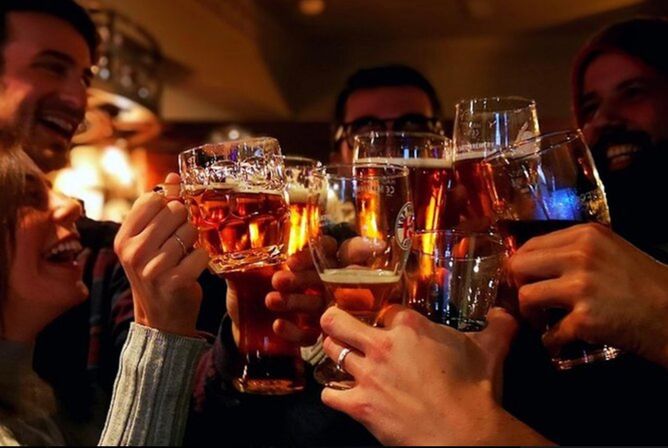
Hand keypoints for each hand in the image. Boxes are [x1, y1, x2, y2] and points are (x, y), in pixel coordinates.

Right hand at [115, 173, 208, 336]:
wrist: (161, 317)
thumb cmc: (157, 272)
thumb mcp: (149, 239)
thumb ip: (159, 207)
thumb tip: (173, 175)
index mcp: (123, 237)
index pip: (153, 199)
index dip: (171, 203)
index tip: (173, 217)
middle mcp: (132, 251)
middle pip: (174, 211)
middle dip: (184, 222)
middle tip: (181, 239)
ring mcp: (151, 268)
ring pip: (189, 231)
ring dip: (194, 241)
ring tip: (185, 255)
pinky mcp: (173, 281)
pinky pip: (200, 253)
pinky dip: (202, 258)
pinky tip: (193, 267)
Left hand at [226, 247, 327, 347]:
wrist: (242, 326)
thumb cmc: (248, 293)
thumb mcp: (242, 277)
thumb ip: (240, 267)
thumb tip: (229, 257)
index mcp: (303, 262)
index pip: (323, 249)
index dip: (312, 253)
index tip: (291, 260)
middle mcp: (315, 283)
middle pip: (322, 277)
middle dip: (301, 278)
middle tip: (277, 280)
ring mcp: (315, 309)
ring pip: (317, 304)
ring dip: (296, 301)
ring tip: (270, 300)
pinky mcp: (310, 333)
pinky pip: (310, 334)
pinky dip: (294, 331)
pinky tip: (277, 325)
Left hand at [319, 306, 546, 444]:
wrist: (465, 434)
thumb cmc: (476, 390)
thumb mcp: (490, 351)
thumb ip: (497, 327)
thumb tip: (504, 313)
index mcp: (409, 326)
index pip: (385, 310)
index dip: (386, 318)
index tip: (387, 324)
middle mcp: (382, 345)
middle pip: (338, 321)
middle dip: (334, 321)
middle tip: (335, 324)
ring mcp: (368, 376)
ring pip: (330, 352)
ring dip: (333, 352)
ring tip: (338, 354)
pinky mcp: (360, 406)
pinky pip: (330, 394)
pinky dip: (332, 393)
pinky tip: (339, 393)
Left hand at [509, 223, 667, 367]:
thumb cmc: (645, 284)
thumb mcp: (611, 250)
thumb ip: (575, 250)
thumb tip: (534, 262)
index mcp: (585, 236)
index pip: (530, 246)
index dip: (521, 267)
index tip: (524, 281)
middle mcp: (580, 256)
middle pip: (519, 267)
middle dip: (518, 287)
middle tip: (529, 302)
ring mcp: (581, 287)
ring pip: (526, 297)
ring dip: (530, 315)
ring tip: (542, 322)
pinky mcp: (585, 319)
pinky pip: (549, 333)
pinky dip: (552, 342)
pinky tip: (560, 341)